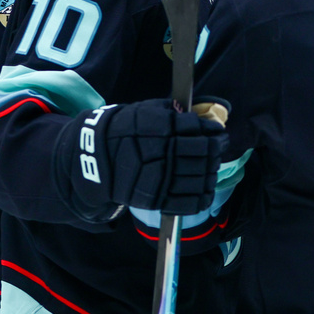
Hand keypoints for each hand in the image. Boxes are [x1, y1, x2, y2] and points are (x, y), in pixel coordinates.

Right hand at [54, 98, 228, 220]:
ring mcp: (160, 179)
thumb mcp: (144, 111)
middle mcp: (162, 154)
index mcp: (160, 128)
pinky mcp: (157, 199)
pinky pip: (190, 202)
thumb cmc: (123, 130)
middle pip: (203, 153)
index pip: (197, 129)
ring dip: (212, 171)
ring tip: (212, 165)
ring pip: (200, 177)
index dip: (212, 131)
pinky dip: (203, 196)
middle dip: (216, 149)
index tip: (218, 132)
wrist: (94, 158)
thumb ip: (171, 111)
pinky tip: (206, 188)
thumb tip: (197, 115)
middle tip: (219, 145)